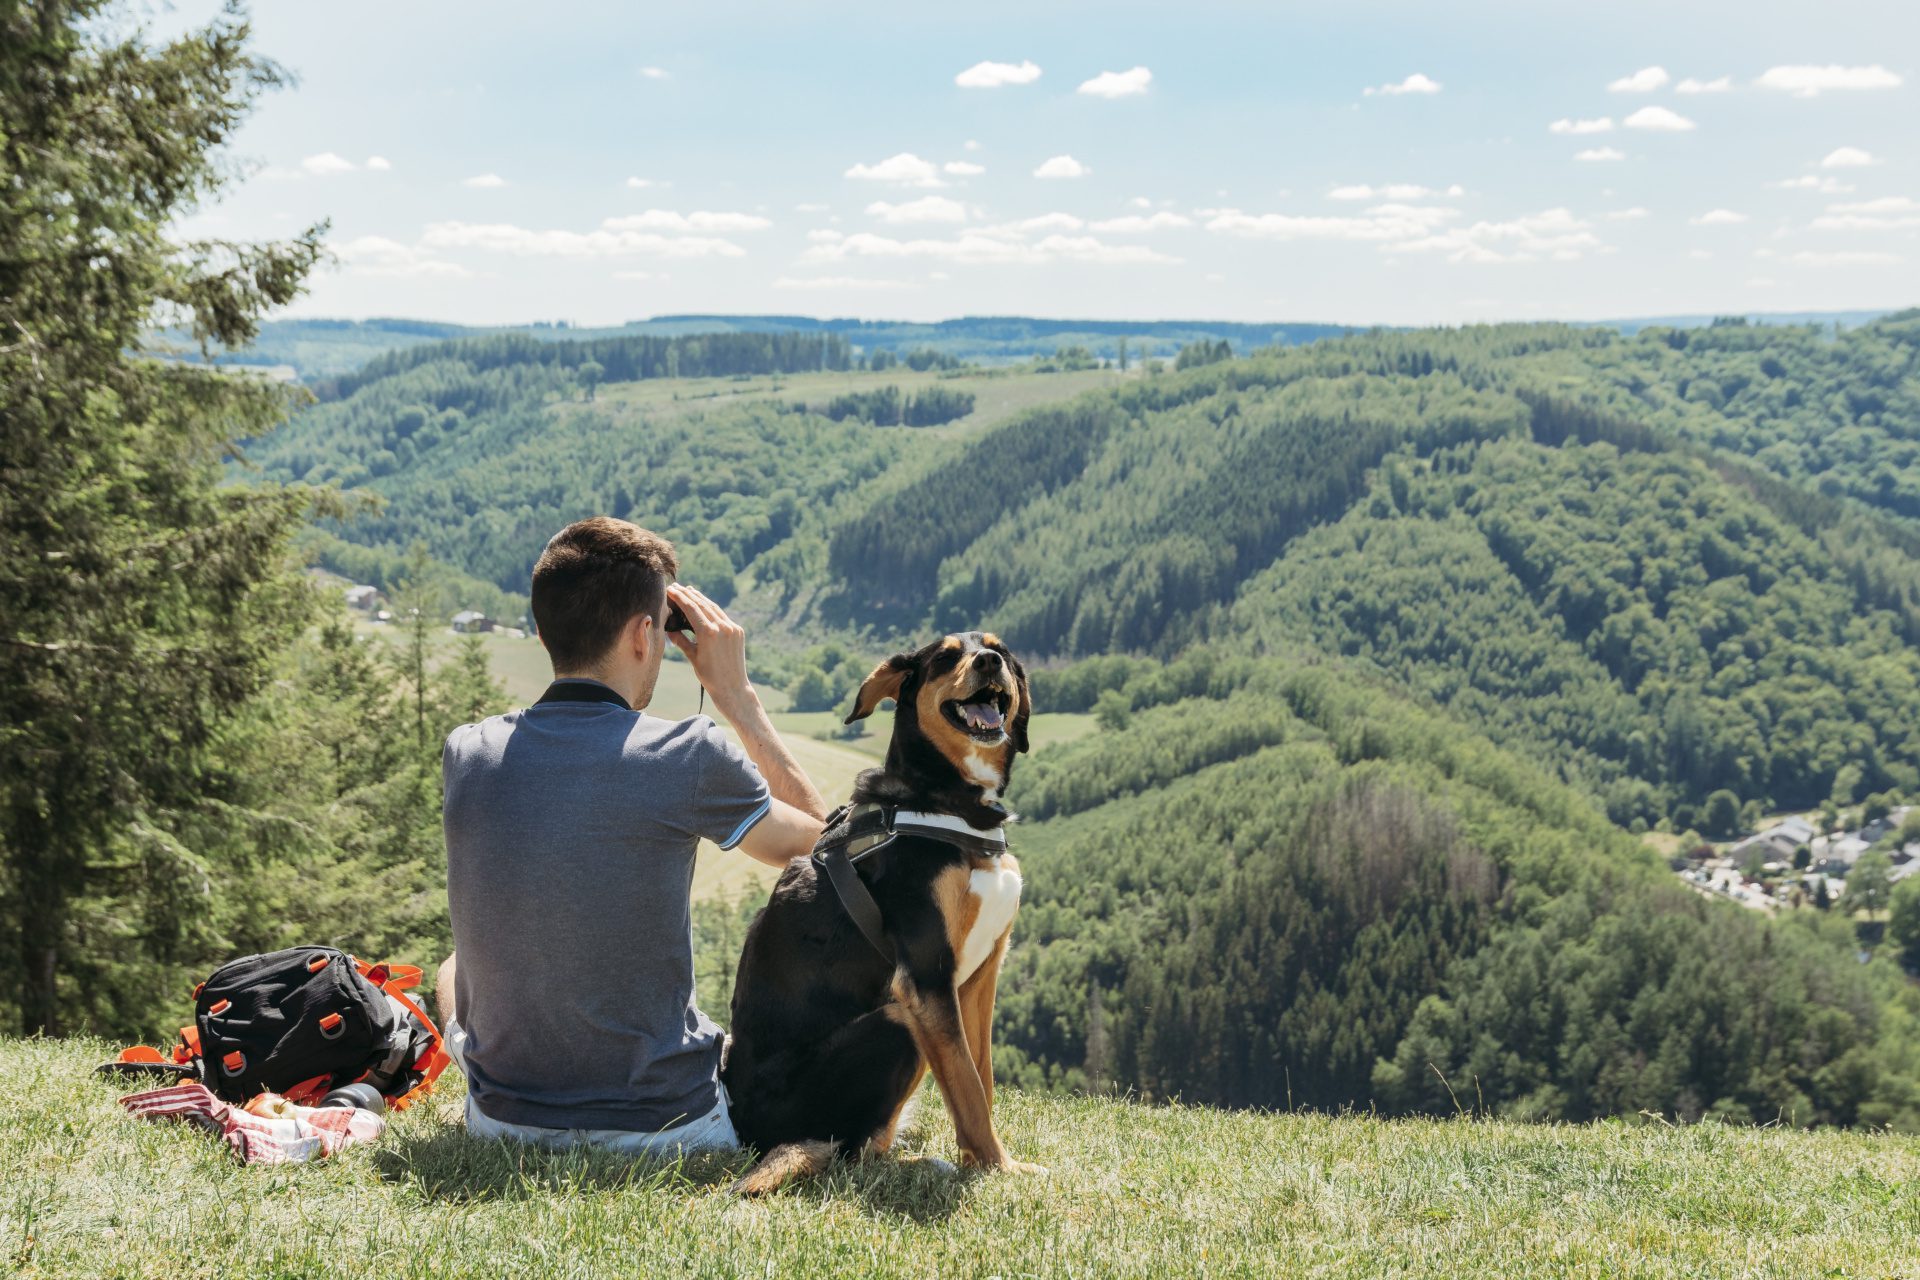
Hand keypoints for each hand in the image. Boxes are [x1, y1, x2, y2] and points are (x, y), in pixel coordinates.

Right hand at [664, 583, 753, 713]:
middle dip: (689, 594)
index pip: (691, 608)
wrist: (733, 688)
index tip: (670, 589)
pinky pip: (722, 616)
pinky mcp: (738, 631)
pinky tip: (704, 604)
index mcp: (708, 633)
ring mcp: (732, 628)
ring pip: (713, 607)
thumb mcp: (692, 657)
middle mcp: (722, 627)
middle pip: (702, 604)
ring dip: (700, 598)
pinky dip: (711, 608)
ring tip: (689, 591)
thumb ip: (681, 640)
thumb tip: (670, 630)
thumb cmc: (710, 676)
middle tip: (677, 586)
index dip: (680, 597)